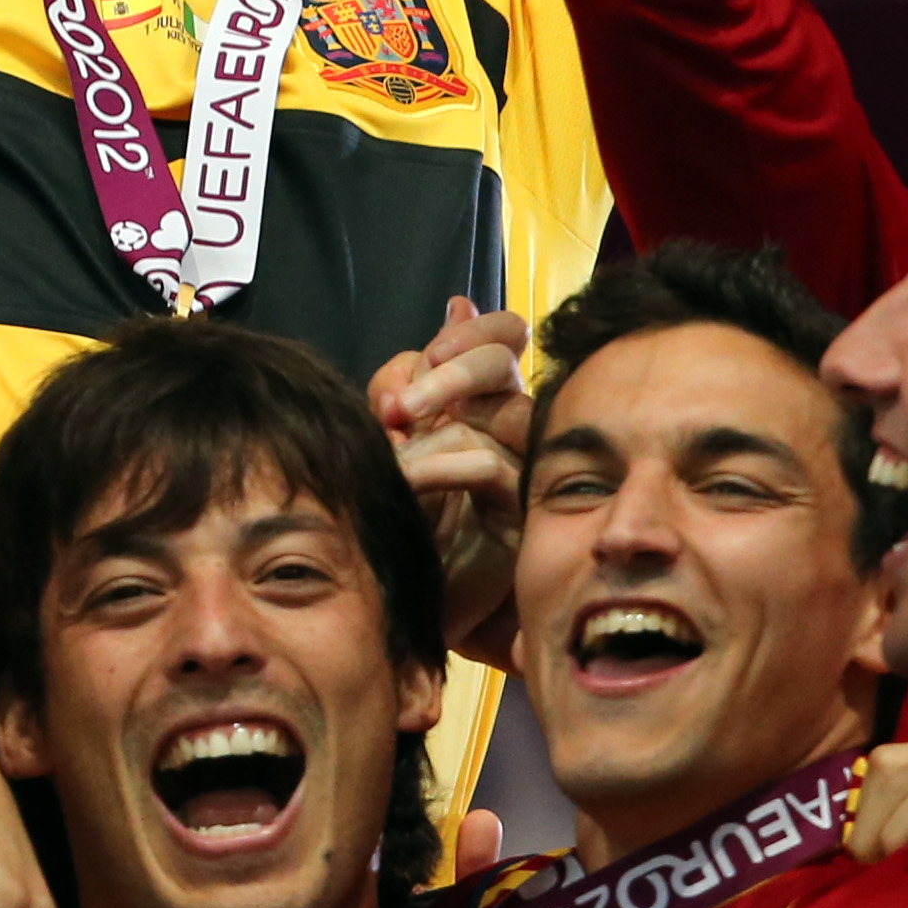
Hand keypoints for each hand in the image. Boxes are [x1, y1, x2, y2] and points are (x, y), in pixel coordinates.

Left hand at [367, 297, 531, 659]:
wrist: (399, 605)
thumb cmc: (394, 520)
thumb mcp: (388, 440)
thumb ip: (409, 383)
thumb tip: (456, 303)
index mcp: (473, 399)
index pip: (495, 337)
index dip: (466, 335)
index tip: (424, 356)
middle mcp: (502, 426)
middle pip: (504, 359)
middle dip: (453, 367)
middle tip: (403, 402)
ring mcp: (517, 466)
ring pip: (503, 408)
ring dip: (443, 412)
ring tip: (395, 443)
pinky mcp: (519, 513)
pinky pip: (491, 466)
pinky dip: (444, 462)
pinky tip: (410, 478)